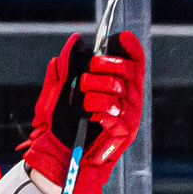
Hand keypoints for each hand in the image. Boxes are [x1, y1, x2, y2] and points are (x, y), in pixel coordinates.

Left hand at [21, 31, 147, 193]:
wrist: (57, 156)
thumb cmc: (60, 125)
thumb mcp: (57, 91)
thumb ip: (66, 67)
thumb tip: (75, 41)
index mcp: (119, 88)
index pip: (135, 63)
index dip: (131, 48)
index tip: (120, 37)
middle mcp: (129, 100)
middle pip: (129, 71)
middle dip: (106, 65)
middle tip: (86, 74)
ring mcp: (130, 116)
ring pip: (119, 89)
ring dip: (96, 89)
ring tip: (82, 99)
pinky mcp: (125, 132)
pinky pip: (115, 111)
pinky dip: (98, 107)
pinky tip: (88, 113)